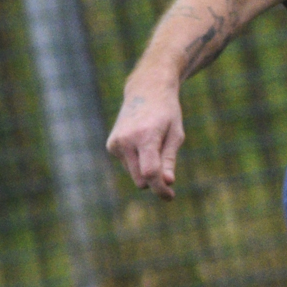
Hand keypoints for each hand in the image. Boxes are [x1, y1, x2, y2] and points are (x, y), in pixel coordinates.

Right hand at [106, 77, 184, 197]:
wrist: (146, 90)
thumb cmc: (167, 113)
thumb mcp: (176, 134)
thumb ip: (169, 159)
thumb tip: (167, 183)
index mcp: (145, 136)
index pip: (150, 173)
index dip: (160, 188)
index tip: (170, 196)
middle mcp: (126, 141)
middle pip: (141, 179)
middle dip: (155, 180)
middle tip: (168, 173)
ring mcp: (116, 143)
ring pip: (134, 175)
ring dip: (146, 169)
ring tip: (154, 145)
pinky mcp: (111, 146)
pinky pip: (128, 167)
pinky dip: (137, 162)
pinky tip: (142, 143)